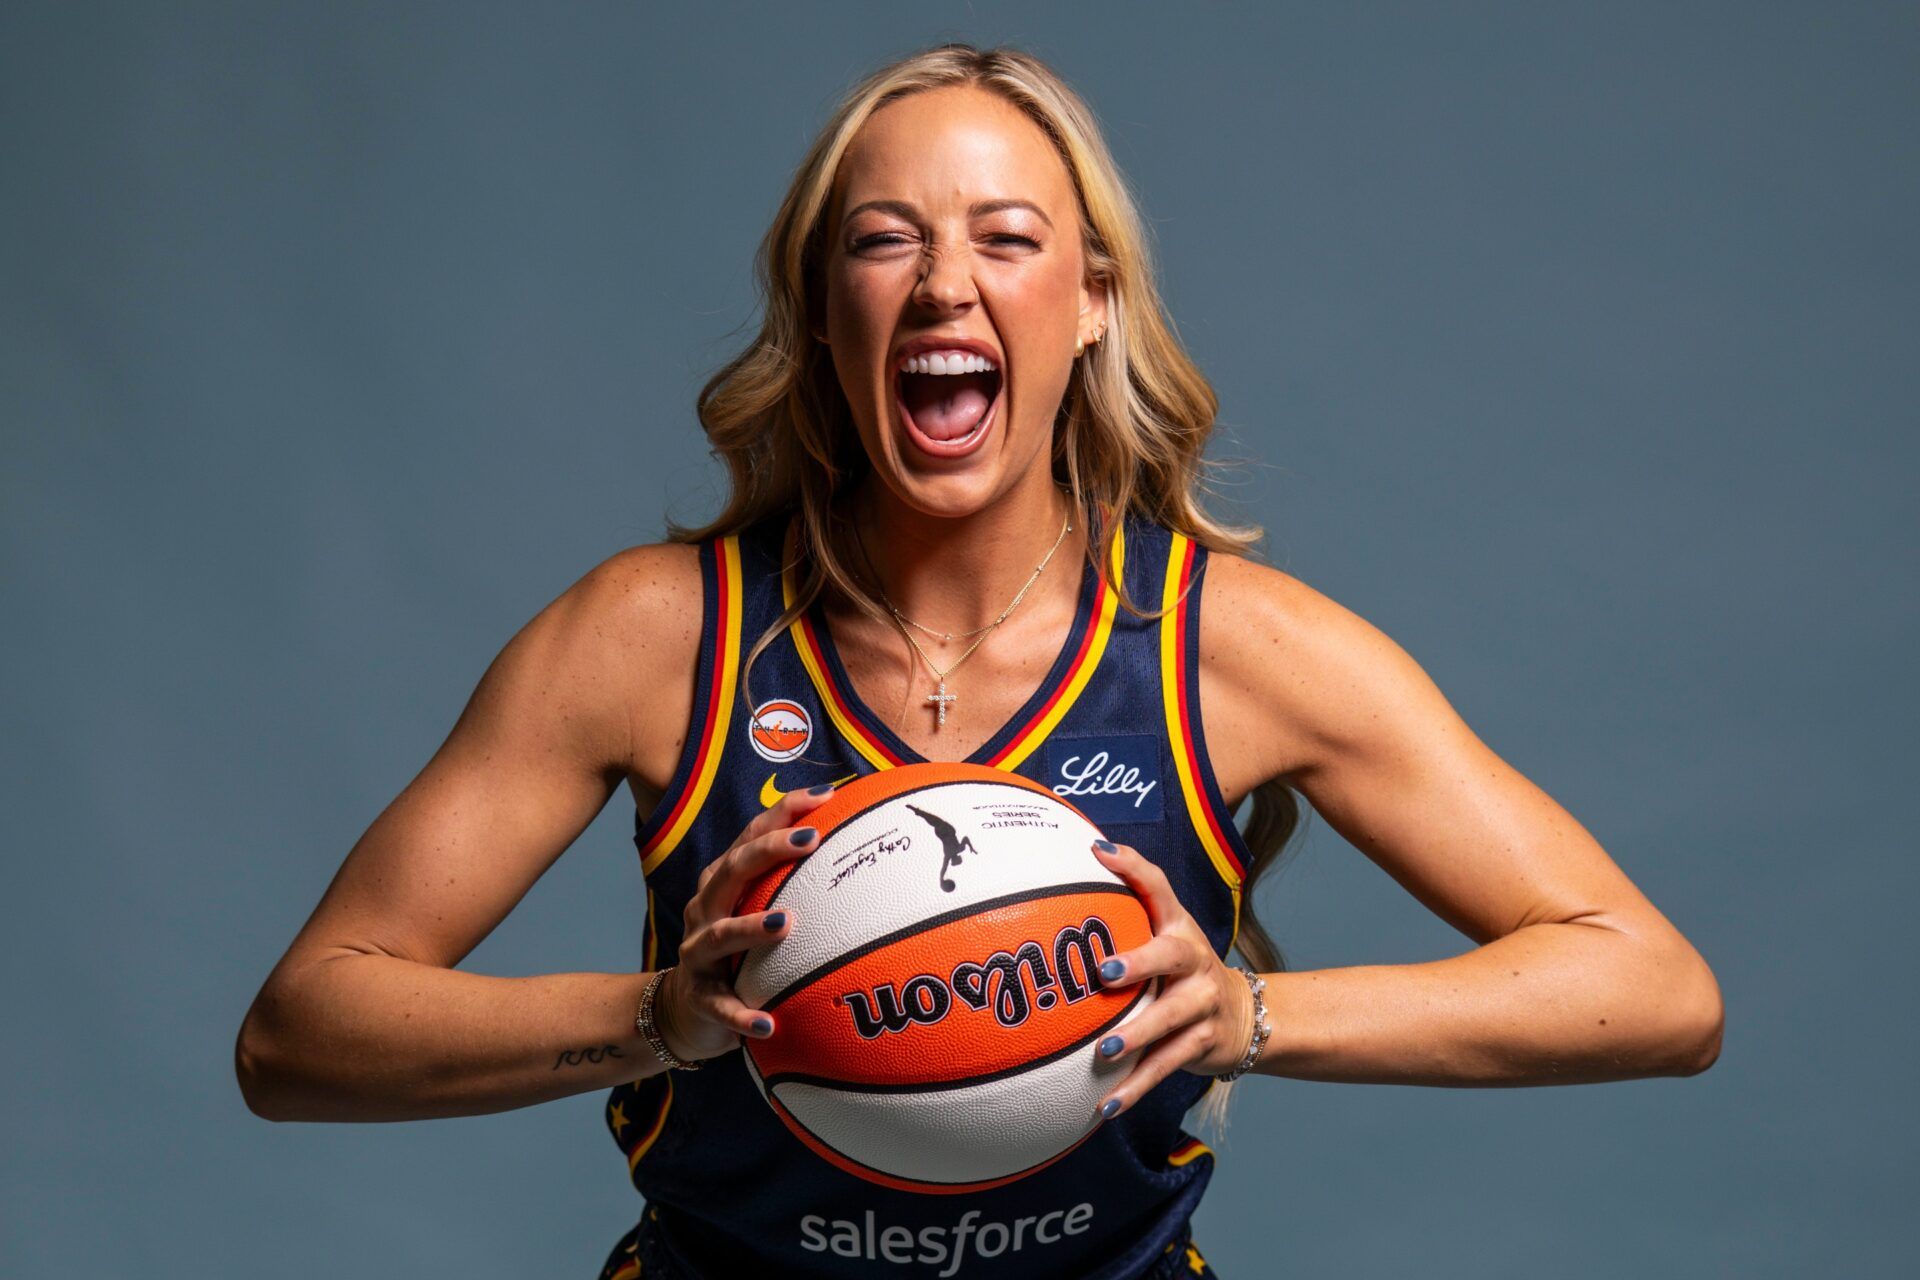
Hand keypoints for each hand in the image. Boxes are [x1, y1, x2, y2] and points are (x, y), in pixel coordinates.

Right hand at [652, 785, 832, 1061]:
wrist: (686, 1011)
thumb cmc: (737, 952)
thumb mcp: (757, 911)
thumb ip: (794, 886)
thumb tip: (860, 851)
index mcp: (724, 882)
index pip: (751, 836)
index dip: (784, 812)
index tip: (826, 796)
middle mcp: (706, 909)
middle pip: (733, 870)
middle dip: (768, 850)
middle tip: (810, 840)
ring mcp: (699, 953)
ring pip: (721, 934)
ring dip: (751, 927)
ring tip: (785, 923)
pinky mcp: (700, 997)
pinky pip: (721, 1006)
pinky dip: (743, 1015)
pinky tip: (768, 1024)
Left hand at [1086, 838, 1255, 1118]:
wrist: (1245, 1015)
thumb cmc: (1181, 970)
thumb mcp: (1165, 934)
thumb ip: (1127, 909)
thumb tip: (1075, 862)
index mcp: (1178, 926)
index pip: (1159, 888)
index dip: (1133, 867)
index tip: (1098, 852)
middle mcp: (1195, 960)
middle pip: (1173, 955)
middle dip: (1141, 962)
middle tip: (1106, 973)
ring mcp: (1202, 1003)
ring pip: (1170, 1019)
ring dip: (1136, 1036)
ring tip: (1103, 1051)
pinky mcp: (1202, 1043)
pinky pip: (1165, 1066)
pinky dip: (1135, 1087)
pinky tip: (1105, 1107)